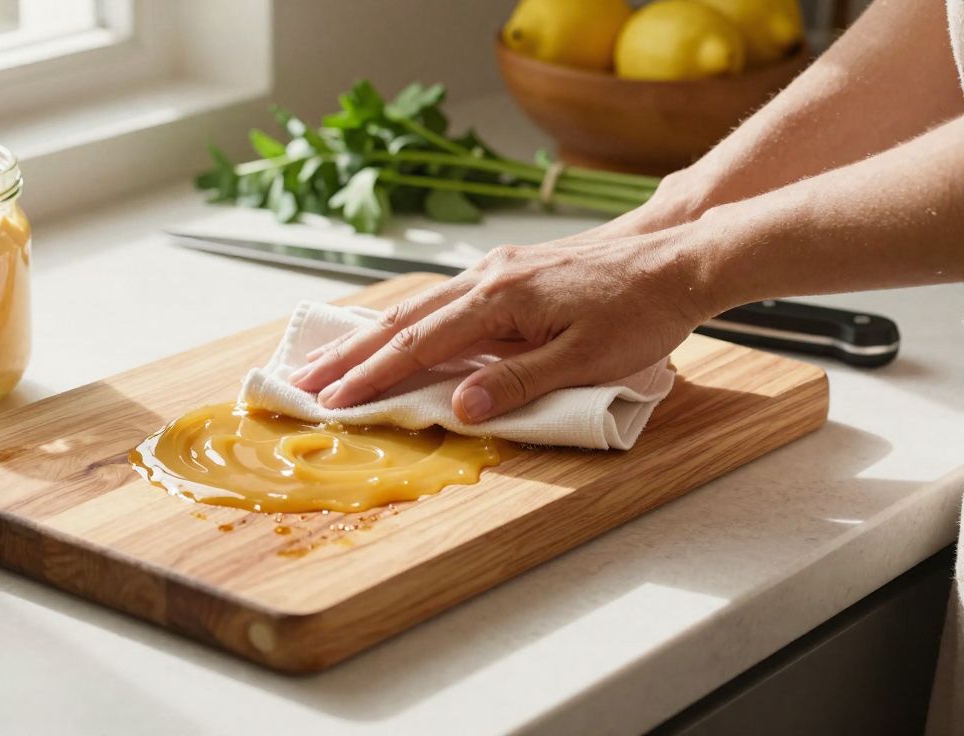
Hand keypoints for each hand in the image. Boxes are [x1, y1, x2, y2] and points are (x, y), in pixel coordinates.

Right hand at [289, 229, 714, 422]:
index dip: (371, 378)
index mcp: (498, 299)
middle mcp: (487, 277)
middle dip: (350, 356)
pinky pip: (443, 300)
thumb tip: (460, 409)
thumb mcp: (584, 360)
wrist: (676, 260)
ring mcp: (496, 270)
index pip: (417, 347)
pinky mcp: (510, 272)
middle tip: (304, 382)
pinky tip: (395, 334)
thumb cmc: (638, 312)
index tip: (331, 401)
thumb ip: (518, 385)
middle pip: (403, 323)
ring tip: (332, 360)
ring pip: (419, 308)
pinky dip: (408, 323)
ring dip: (372, 338)